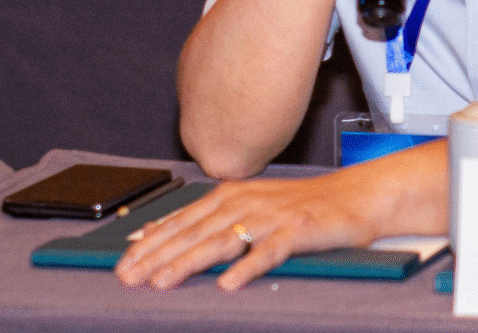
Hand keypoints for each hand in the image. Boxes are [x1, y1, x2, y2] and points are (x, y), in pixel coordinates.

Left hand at [115, 167, 385, 292]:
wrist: (355, 197)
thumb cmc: (301, 207)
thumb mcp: (251, 207)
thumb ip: (210, 220)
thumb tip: (163, 235)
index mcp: (230, 195)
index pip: (181, 220)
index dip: (149, 242)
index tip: (123, 262)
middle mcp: (245, 201)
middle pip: (193, 232)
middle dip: (156, 256)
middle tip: (129, 277)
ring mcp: (271, 216)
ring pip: (221, 241)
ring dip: (189, 262)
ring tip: (163, 282)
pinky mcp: (298, 231)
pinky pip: (268, 251)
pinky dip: (247, 267)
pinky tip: (228, 283)